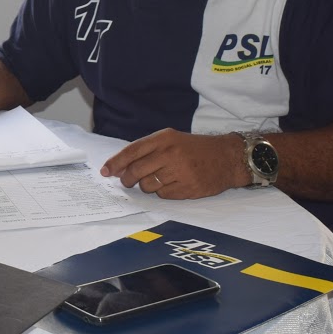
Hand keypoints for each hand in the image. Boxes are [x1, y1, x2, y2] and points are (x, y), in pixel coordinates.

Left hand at [100, 130, 242, 199]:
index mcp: (164, 138)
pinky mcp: (187, 188)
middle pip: (136, 171)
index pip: (132, 151)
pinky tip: (173, 184)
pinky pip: (163, 195)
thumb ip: (147, 149)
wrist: (227, 157)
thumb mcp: (171, 139)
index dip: (116, 163)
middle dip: (127, 179)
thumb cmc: (195, 148)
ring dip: (147, 186)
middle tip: (127, 181)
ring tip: (158, 179)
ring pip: (148, 186)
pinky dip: (163, 192)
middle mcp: (170, 154)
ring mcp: (180, 172)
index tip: (105, 171)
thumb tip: (120, 166)